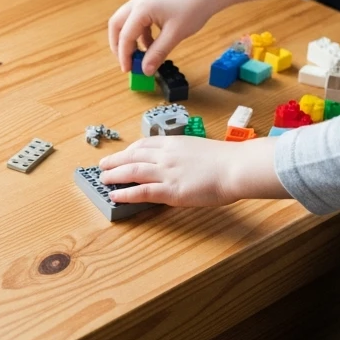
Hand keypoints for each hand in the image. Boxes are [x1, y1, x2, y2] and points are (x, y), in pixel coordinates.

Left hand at [98, 136, 287, 206]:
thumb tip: (182, 163)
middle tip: (103, 165)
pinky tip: (115, 196)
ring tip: (103, 179)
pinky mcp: (171, 190)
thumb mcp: (201, 149)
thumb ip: (187, 155)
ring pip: (133, 171)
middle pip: (133, 156)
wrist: (236, 167)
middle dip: (116, 161)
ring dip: (115, 175)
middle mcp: (166, 155)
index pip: (145, 144)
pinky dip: (126, 193)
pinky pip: (142, 191)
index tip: (123, 154)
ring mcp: (167, 172)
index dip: (130, 150)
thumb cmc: (227, 160)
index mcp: (175, 143)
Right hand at [108, 0, 216, 74]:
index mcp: (142, 8)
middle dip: (118, 45)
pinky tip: (152, 44)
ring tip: (141, 55)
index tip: (128, 70)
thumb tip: (145, 70)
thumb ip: (157, 53)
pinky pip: (137, 18)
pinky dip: (140, 33)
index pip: (125, 36)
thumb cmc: (194, 8)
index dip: (124, 55)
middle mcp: (138, 0)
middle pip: (116, 25)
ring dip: (130, 39)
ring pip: (126, 21)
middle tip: (126, 62)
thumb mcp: (174, 35)